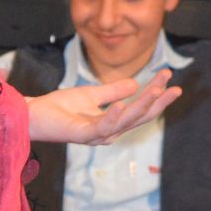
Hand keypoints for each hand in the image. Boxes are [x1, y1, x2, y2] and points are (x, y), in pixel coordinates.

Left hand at [25, 69, 180, 145]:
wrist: (35, 114)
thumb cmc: (61, 107)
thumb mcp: (92, 95)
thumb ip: (113, 91)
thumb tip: (135, 84)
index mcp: (113, 123)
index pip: (140, 107)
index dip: (155, 93)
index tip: (168, 75)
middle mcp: (109, 132)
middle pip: (139, 116)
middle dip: (157, 101)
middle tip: (175, 86)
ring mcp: (97, 135)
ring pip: (126, 121)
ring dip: (142, 105)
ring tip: (156, 90)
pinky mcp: (82, 135)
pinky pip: (102, 126)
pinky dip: (114, 115)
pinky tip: (123, 104)